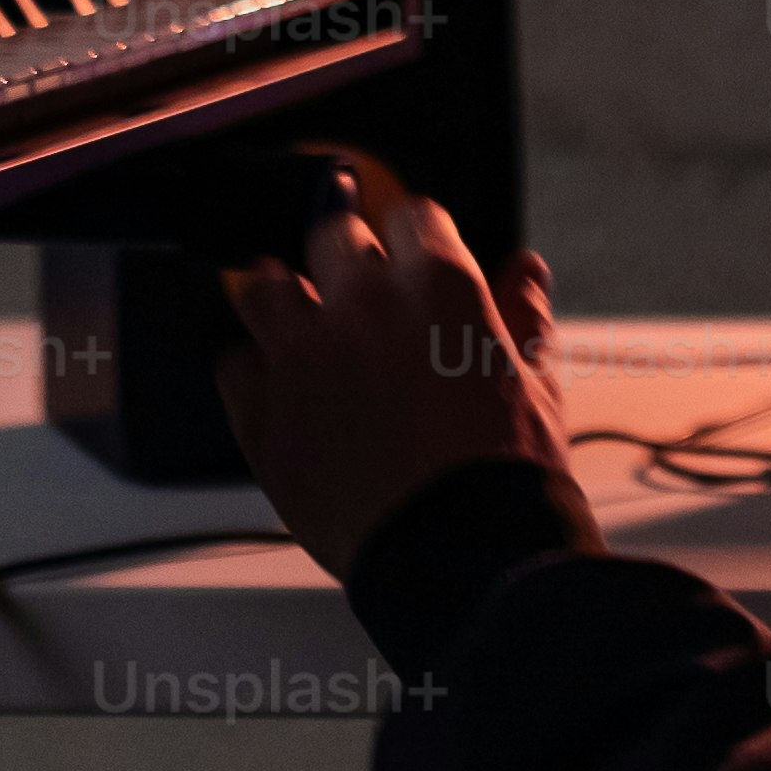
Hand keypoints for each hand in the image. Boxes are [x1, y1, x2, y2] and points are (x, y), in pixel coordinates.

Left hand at [212, 151, 590, 581]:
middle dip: (348, 258)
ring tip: (295, 320)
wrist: (457, 555)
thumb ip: (524, 315)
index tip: (413, 256)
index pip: (412, 215)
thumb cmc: (505, 473)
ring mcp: (304, 355)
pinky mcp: (263, 413)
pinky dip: (254, 372)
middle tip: (357, 294)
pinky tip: (278, 390)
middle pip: (333, 236)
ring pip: (265, 287)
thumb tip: (525, 269)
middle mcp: (363, 304)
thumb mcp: (535, 384)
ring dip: (282, 297)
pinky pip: (235, 366)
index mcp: (438, 284)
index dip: (415, 237)